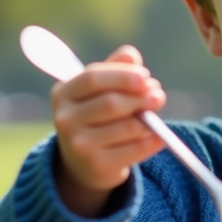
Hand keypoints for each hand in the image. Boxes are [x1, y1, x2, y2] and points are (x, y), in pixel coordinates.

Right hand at [51, 45, 166, 216]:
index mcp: (63, 94)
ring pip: (126, 127)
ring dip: (148, 121)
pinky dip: (151, 142)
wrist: (84, 163)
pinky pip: (134, 150)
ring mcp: (79, 145)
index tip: (146, 77)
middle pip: (111, 103)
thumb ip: (115, 68)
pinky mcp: (97, 166)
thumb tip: (131, 54)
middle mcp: (65, 120)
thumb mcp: (99, 90)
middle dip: (140, 98)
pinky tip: (159, 137)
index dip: (123, 76)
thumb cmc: (96, 116)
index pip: (93, 78)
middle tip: (158, 96)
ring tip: (154, 117)